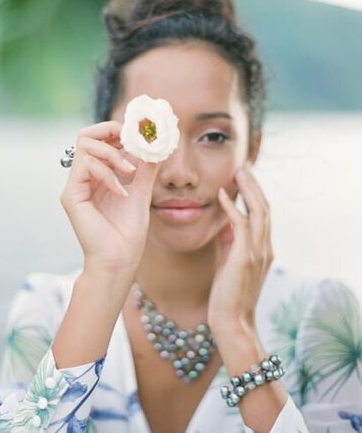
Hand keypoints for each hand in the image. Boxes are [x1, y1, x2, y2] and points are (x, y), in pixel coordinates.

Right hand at [60, 121, 159, 272]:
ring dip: (112, 154)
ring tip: (130, 172)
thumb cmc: (128, 231)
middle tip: (130, 140)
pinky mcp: (71, 195)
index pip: (99, 140)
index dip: (116, 130)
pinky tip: (121, 192)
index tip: (137, 134)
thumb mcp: (142, 190)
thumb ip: (146, 166)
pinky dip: (107, 174)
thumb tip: (156, 143)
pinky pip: (85, 167)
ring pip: (85, 146)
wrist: (120, 259)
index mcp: (98, 175)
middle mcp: (83, 177)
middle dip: (109, 131)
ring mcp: (75, 185)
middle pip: (85, 135)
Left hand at [207, 162, 273, 336]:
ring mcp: (257, 252)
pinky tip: (222, 194)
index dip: (255, 192)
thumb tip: (225, 223)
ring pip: (257, 211)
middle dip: (254, 184)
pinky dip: (232, 207)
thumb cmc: (228, 295)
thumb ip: (231, 242)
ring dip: (248, 189)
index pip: (262, 213)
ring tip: (238, 171)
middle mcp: (265, 247)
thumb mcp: (231, 263)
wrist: (232, 323)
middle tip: (244, 165)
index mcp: (263, 248)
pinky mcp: (244, 257)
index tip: (245, 175)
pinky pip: (240, 225)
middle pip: (263, 207)